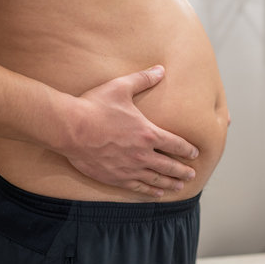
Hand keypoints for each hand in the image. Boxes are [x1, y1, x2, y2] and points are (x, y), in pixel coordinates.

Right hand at [63, 65, 197, 197]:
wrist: (70, 128)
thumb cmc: (95, 106)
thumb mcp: (121, 87)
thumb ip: (143, 79)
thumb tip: (161, 69)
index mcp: (148, 133)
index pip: (175, 144)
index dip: (187, 149)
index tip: (195, 153)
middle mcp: (142, 154)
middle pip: (169, 166)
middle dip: (182, 170)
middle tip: (192, 174)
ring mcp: (128, 168)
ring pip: (155, 179)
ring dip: (169, 183)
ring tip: (179, 187)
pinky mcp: (114, 177)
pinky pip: (137, 187)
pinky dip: (149, 191)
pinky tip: (156, 194)